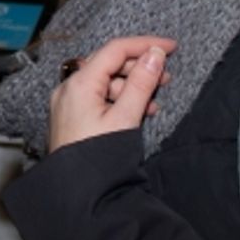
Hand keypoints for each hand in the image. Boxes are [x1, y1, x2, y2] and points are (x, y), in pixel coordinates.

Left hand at [48, 36, 175, 151]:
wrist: (75, 193)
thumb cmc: (96, 159)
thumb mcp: (125, 119)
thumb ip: (141, 84)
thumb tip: (155, 54)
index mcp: (79, 84)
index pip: (115, 50)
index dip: (145, 45)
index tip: (170, 47)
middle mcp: (69, 89)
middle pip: (109, 64)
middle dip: (140, 68)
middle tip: (165, 77)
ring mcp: (69, 103)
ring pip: (106, 82)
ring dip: (132, 87)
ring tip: (154, 100)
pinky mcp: (72, 117)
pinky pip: (99, 98)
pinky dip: (120, 100)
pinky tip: (139, 111)